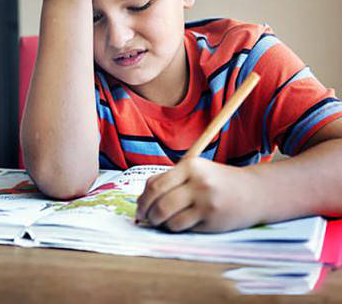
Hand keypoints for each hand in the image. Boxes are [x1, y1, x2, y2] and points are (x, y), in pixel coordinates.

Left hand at [135, 158, 262, 231]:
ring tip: (162, 222)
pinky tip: (180, 224)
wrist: (255, 192)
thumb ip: (168, 180)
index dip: (143, 199)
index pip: (156, 185)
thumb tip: (141, 200)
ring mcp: (207, 203)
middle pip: (160, 203)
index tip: (139, 207)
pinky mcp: (213, 221)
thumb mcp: (194, 172)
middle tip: (145, 218)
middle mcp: (199, 183)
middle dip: (148, 214)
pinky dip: (176, 228)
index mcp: (191, 166)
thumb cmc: (217, 181)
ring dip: (161, 223)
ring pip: (170, 219)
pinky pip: (184, 228)